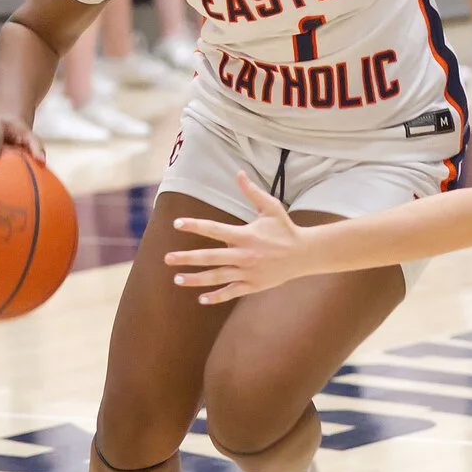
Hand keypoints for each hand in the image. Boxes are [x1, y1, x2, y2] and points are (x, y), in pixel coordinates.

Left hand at [163, 172, 311, 304]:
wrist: (304, 254)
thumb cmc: (285, 228)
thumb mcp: (270, 207)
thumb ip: (252, 192)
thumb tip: (239, 173)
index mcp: (246, 235)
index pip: (215, 229)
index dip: (195, 225)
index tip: (177, 224)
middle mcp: (244, 255)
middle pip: (210, 257)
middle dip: (187, 258)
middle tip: (167, 258)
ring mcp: (248, 272)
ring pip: (217, 277)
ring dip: (196, 279)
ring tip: (177, 279)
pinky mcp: (253, 285)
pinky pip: (231, 292)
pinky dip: (216, 296)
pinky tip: (201, 299)